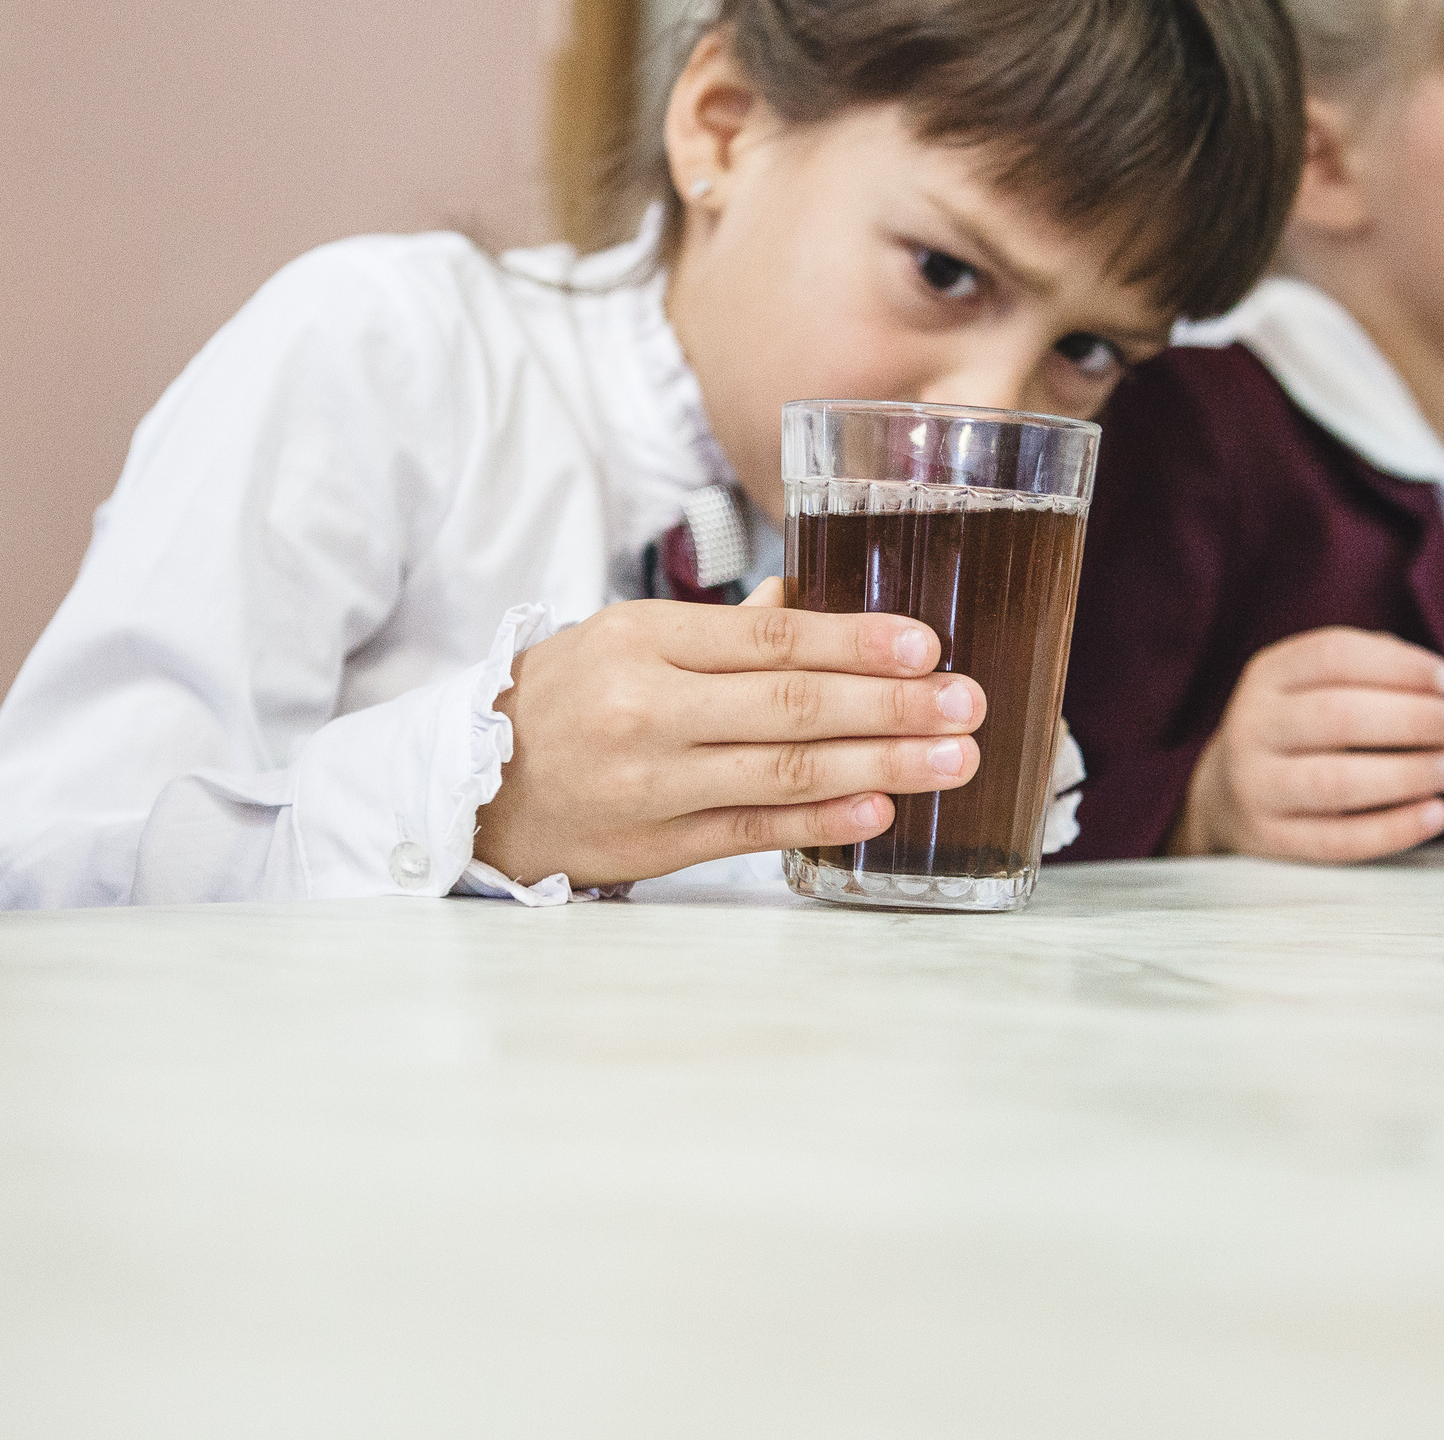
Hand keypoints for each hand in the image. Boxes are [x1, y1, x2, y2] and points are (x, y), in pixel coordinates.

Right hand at [475, 578, 986, 886]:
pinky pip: (754, 831)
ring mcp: (652, 784)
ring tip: (952, 759)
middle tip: (966, 702)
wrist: (477, 784)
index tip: (927, 645)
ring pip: (784, 773)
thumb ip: (726, 629)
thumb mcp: (630, 636)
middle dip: (891, 705)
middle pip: (790, 706)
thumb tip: (809, 598)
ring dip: (881, 765)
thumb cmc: (570, 696)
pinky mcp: (658, 845)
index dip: (855, 641)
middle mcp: (648, 710)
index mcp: (644, 638)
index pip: (768, 637)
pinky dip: (823, 822)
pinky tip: (881, 810)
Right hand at [1173, 627, 1443, 860]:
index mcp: (1267, 676)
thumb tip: (1432, 680)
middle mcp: (1252, 727)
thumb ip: (1367, 667)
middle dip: (1412, 719)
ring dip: (1407, 773)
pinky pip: (1339, 840)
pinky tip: (1436, 813)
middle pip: (1336, 716)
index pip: (1332, 655)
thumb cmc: (1300, 730)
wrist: (1229, 793)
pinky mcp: (1271, 840)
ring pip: (1336, 781)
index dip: (1397, 665)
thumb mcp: (1312, 684)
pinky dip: (1395, 828)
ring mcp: (1255, 786)